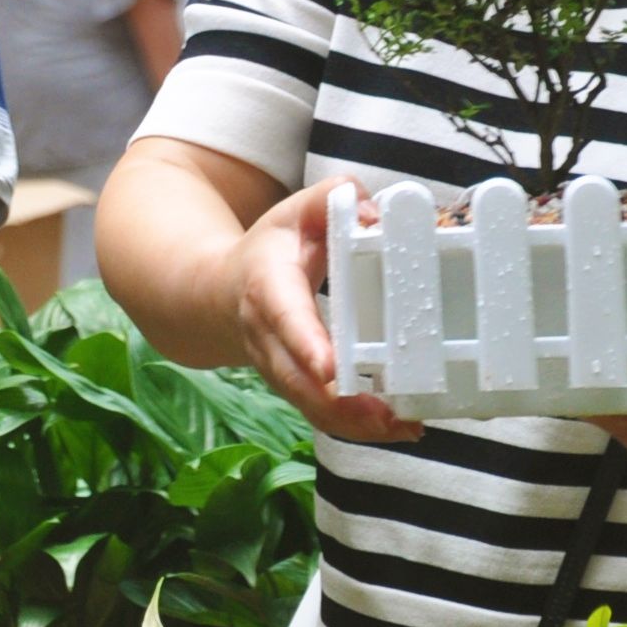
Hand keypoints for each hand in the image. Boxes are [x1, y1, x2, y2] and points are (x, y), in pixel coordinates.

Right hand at [224, 178, 418, 444]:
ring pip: (311, 407)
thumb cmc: (270, 250)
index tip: (331, 370)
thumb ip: (333, 198)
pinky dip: (357, 427)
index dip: (306, 345)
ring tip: (404, 427)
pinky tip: (399, 428)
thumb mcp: (296, 210)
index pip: (286, 319)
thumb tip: (375, 216)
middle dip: (342, 403)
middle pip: (299, 380)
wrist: (222, 293)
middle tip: (388, 415)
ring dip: (355, 424)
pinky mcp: (295, 388)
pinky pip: (321, 415)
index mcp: (268, 288)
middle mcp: (268, 337)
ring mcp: (278, 369)